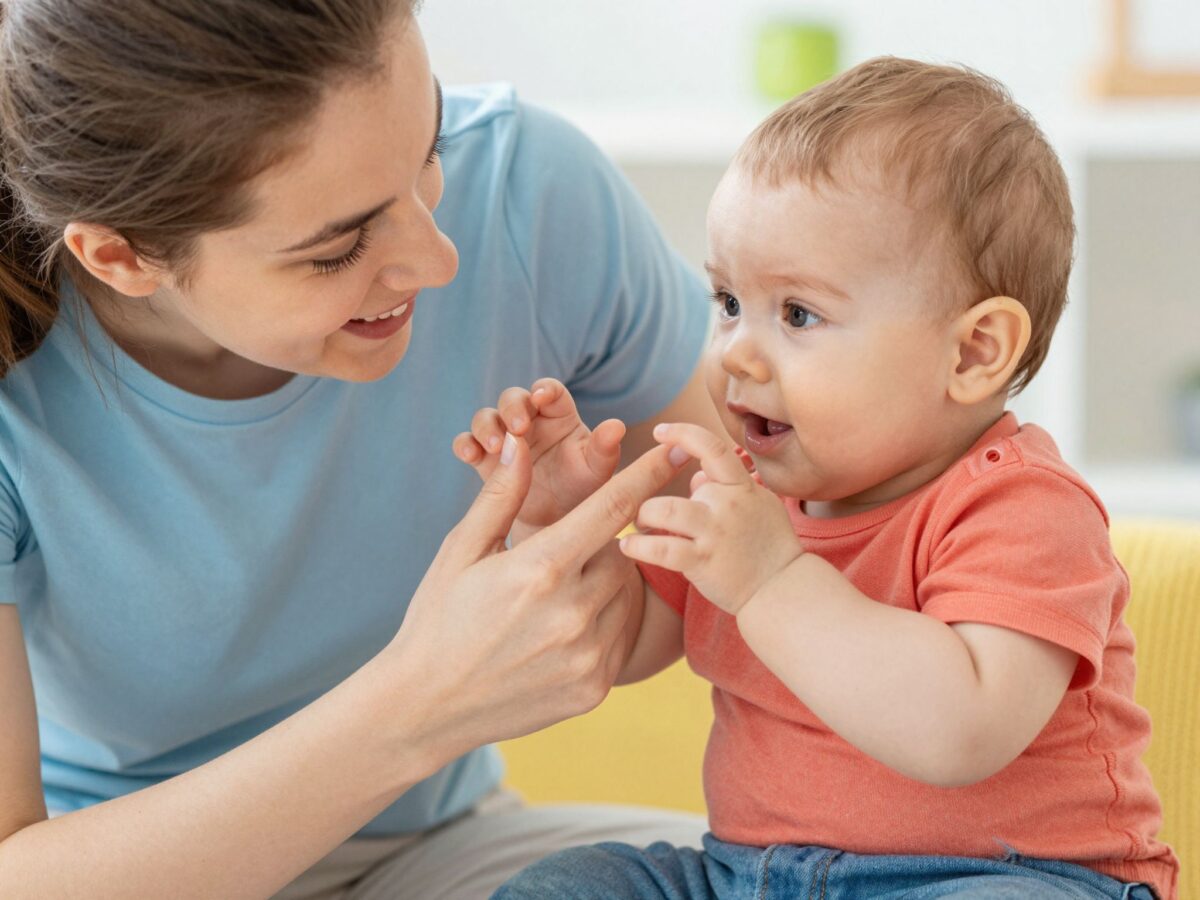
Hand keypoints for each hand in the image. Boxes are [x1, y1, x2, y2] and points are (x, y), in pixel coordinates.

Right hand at [390, 434, 686, 760]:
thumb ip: (500, 496)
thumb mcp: (461, 550)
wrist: (426, 707)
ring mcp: (588, 656)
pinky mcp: (595, 689)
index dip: (650, 474)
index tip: (680, 451)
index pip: (614, 508)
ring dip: (599, 585)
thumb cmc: (439, 617)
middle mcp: (572, 612)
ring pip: (623, 595)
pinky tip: (556, 634)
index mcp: (540, 568)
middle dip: (598, 546)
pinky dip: (599, 625)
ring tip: (549, 601)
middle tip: (557, 560)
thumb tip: (521, 445)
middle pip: (621, 553)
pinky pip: (619, 637)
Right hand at [452, 378, 624, 531]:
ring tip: (494, 446)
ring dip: (487, 426)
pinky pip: (468, 443)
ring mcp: (504, 438)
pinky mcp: (484, 459)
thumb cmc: (583, 490)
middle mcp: (529, 420)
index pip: (549, 390)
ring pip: (487, 417)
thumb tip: (618, 426)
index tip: (541, 396)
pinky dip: (465, 444)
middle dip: (512, 407)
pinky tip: (469, 455)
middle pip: (513, 398)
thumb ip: (604, 448)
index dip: (543, 389)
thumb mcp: (596, 471)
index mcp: (559, 414)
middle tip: (518, 426)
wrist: (556, 524)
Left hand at [618, 422, 803, 615]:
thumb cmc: (769, 548)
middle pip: (680, 487)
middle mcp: (728, 504)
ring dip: (644, 516)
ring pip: (664, 510)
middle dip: (659, 501)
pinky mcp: (703, 561)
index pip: (712, 447)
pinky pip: (662, 549)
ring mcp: (715, 532)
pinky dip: (639, 547)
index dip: (683, 433)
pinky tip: (628, 547)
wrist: (784, 589)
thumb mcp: (757, 507)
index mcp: (742, 486)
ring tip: (638, 527)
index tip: (659, 431)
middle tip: (647, 517)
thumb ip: (726, 488)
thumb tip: (697, 474)